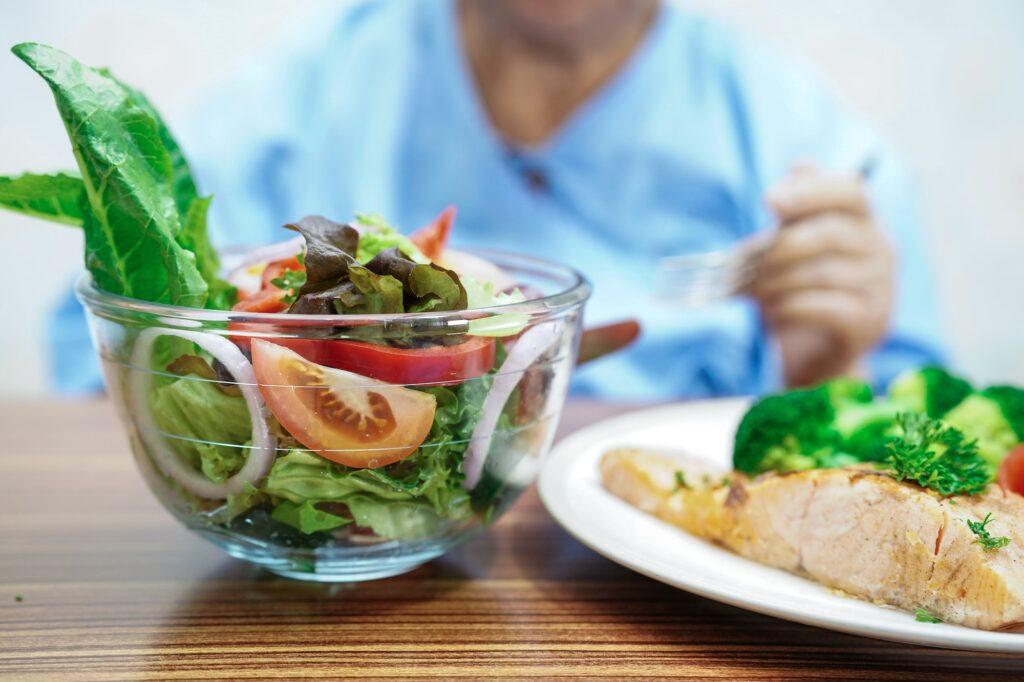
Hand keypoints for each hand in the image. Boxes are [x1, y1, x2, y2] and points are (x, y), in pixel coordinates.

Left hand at [750, 164, 894, 386]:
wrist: (814, 355)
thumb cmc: (799, 288)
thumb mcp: (793, 244)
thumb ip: (798, 206)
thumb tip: (801, 164)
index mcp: (864, 220)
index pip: (851, 190)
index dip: (811, 191)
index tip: (769, 203)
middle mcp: (881, 250)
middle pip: (830, 233)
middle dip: (778, 248)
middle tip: (742, 264)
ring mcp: (882, 288)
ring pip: (824, 273)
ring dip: (776, 280)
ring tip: (749, 289)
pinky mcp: (870, 324)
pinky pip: (826, 307)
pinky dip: (789, 307)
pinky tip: (770, 311)